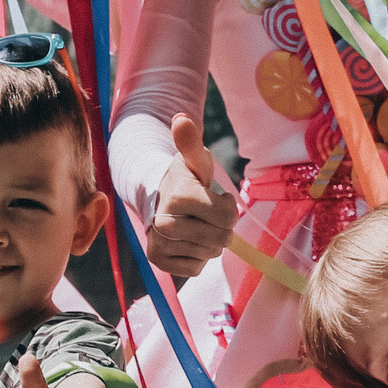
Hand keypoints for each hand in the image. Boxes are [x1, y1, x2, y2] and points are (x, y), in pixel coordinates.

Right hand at [145, 114, 237, 278]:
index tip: (214, 197)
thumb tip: (181, 119)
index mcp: (179, 197)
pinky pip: (196, 268)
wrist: (159, 199)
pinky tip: (188, 241)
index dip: (228, 208)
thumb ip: (191, 142)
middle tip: (207, 214)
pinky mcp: (159, 262)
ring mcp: (159, 245)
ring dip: (211, 242)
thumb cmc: (186, 178)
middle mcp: (165, 223)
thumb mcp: (194, 159)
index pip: (228, 217)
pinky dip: (198, 257)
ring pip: (210, 254)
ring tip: (197, 225)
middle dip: (222, 227)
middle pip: (221, 239)